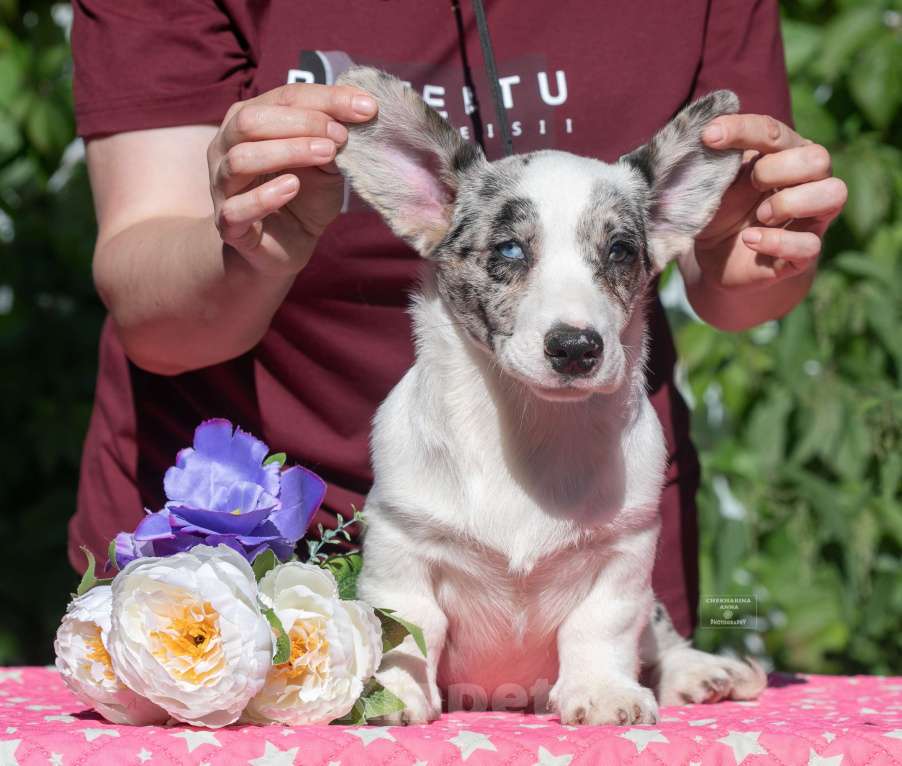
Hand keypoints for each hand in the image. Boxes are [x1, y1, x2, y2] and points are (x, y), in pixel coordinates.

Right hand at [207, 83, 377, 275]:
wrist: (289, 244)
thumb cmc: (305, 195)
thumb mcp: (326, 161)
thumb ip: (332, 137)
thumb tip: (356, 112)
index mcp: (248, 122)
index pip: (283, 98)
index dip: (326, 99)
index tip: (366, 107)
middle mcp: (226, 148)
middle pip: (251, 120)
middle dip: (302, 122)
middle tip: (341, 136)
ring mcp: (222, 186)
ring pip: (241, 159)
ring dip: (288, 151)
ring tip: (325, 154)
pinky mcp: (229, 225)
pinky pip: (236, 209)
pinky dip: (266, 197)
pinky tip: (293, 187)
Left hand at [694, 114, 846, 290]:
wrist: (716, 259)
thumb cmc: (720, 210)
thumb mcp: (714, 184)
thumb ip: (716, 161)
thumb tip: (704, 136)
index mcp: (785, 155)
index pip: (774, 132)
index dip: (743, 130)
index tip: (709, 136)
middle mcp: (807, 182)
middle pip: (818, 158)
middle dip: (778, 168)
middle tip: (751, 183)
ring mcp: (810, 218)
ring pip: (834, 194)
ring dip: (790, 202)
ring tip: (760, 215)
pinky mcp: (804, 253)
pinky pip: (810, 244)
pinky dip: (777, 241)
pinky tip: (750, 239)